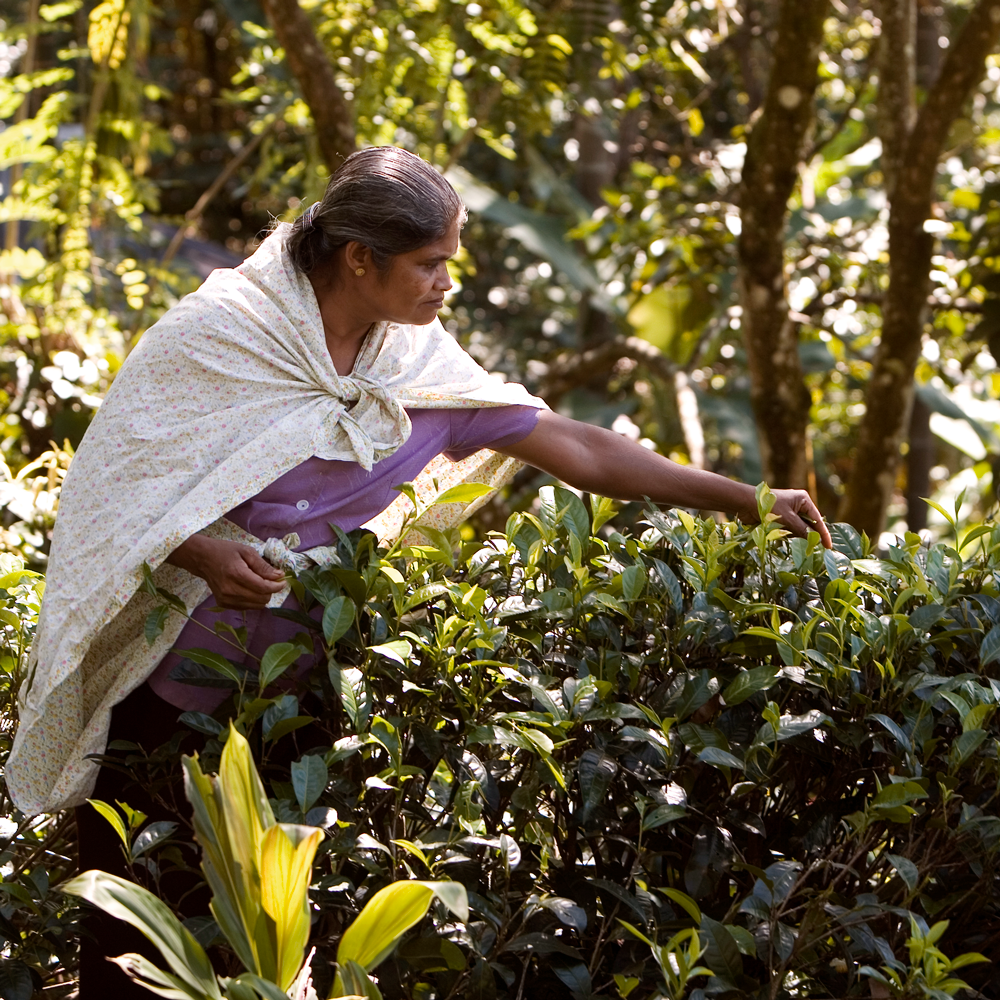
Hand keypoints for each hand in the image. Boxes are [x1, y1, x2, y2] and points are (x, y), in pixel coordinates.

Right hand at [166, 535, 286, 608]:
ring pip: (256, 605)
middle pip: (261, 599)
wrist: (202, 559)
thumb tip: (279, 576)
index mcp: (237, 574)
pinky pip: (246, 607)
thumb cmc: (225, 552)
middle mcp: (230, 590)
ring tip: (260, 583)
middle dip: (270, 590)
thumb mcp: (246, 551)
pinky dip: (253, 600)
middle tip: (271, 580)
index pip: (263, 588)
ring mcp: (226, 599)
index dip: (277, 586)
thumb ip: (263, 565)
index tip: (283, 581)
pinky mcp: (223, 604)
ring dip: (262, 596)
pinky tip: (250, 589)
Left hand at [768, 489, 832, 548]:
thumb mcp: (788, 519)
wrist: (745, 503)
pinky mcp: (780, 518)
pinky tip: (784, 537)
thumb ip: (802, 529)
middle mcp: (798, 505)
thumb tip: (816, 540)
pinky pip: (789, 529)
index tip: (828, 547)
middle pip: (809, 524)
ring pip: (798, 528)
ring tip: (794, 540)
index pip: (818, 519)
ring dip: (796, 535)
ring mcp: (789, 511)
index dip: (823, 534)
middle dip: (809, 535)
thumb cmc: (768, 506)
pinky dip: (788, 535)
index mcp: (803, 500)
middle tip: (814, 549)